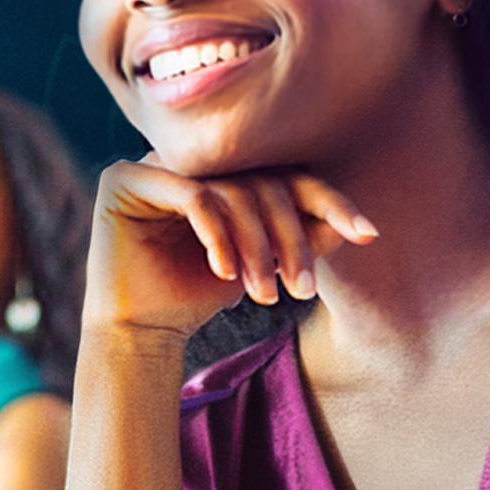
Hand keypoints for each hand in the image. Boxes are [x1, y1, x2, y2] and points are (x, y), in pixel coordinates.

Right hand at [83, 154, 377, 340]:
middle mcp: (187, 158)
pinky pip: (191, 196)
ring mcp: (153, 163)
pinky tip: (225, 273)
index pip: (280, 173)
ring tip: (265, 294)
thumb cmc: (196, 295)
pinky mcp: (124, 178)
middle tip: (303, 289)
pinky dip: (217, 235)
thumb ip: (299, 238)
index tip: (366, 233)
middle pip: (259, 181)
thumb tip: (350, 224)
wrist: (138, 331)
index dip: (325, 200)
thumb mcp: (260, 265)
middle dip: (288, 237)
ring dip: (256, 245)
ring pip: (229, 189)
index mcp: (218, 169)